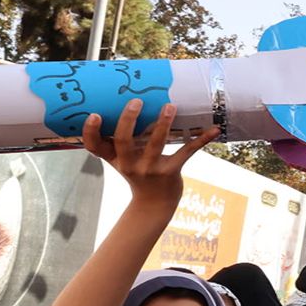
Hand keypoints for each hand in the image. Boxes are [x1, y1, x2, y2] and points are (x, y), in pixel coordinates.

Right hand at [80, 100, 218, 206]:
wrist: (154, 204)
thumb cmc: (137, 173)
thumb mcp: (121, 159)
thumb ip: (117, 139)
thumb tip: (120, 102)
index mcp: (114, 158)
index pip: (95, 146)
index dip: (90, 132)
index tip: (94, 115)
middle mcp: (129, 164)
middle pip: (124, 141)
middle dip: (129, 121)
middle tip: (136, 101)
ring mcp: (150, 168)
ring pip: (156, 143)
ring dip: (163, 124)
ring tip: (170, 106)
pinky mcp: (171, 171)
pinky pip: (186, 152)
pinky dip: (201, 139)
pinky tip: (214, 129)